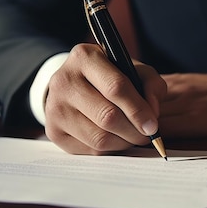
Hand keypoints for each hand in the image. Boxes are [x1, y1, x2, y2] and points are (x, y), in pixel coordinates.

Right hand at [44, 43, 166, 154]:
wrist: (73, 85)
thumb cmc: (109, 77)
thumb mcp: (132, 69)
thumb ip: (151, 84)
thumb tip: (152, 112)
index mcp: (84, 57)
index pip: (116, 87)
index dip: (138, 110)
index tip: (153, 125)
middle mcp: (64, 80)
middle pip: (107, 117)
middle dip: (134, 131)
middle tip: (146, 135)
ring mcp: (54, 107)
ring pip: (99, 138)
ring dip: (124, 143)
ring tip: (133, 136)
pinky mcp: (53, 131)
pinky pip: (90, 150)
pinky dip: (109, 150)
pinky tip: (116, 139)